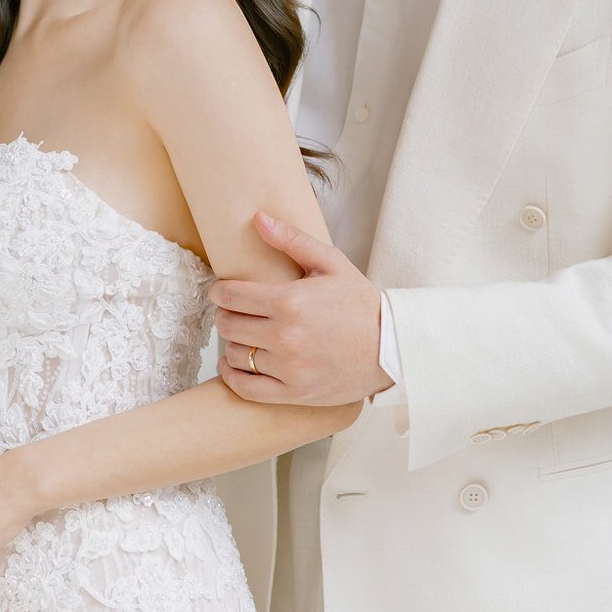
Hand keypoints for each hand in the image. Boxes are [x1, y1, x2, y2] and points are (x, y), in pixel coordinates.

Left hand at [211, 213, 393, 406]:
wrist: (391, 347)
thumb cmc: (360, 303)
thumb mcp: (331, 263)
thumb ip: (292, 239)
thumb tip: (258, 218)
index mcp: (290, 301)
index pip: (231, 295)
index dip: (219, 291)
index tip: (221, 290)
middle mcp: (285, 336)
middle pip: (228, 324)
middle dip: (226, 314)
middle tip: (234, 311)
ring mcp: (289, 368)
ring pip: (235, 355)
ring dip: (233, 343)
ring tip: (244, 335)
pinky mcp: (294, 393)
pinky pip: (246, 389)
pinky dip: (232, 377)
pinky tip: (233, 364)